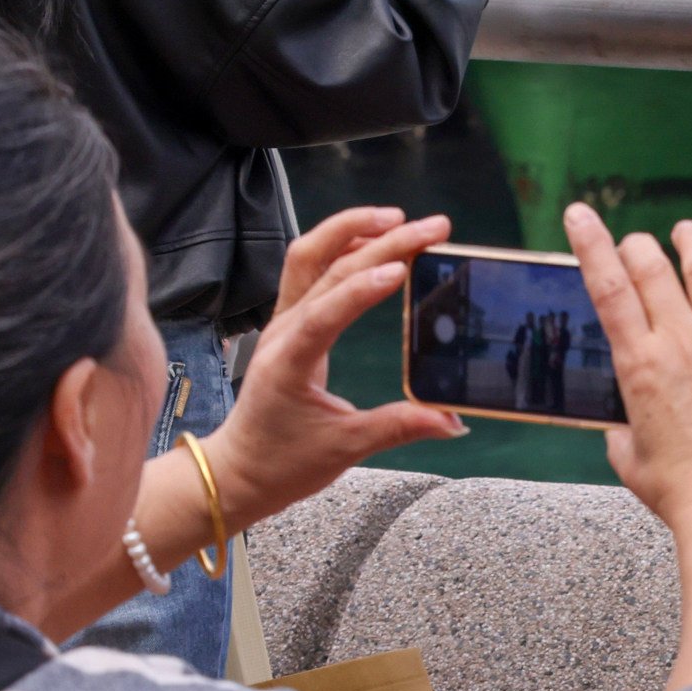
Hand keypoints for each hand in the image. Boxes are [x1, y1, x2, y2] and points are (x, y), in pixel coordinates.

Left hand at [197, 207, 465, 527]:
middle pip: (325, 269)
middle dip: (380, 241)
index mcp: (288, 363)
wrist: (237, 471)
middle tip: (433, 228)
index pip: (323, 314)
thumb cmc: (283, 463)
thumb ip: (398, 426)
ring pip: (309, 256)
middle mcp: (281, 333)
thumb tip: (454, 420)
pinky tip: (377, 240)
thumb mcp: (344, 449)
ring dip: (351, 229)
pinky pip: (310, 268)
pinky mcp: (290, 322)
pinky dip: (343, 244)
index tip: (402, 269)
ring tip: (400, 218)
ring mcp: (282, 322)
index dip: (361, 289)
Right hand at [566, 204, 691, 690]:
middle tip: (636, 244)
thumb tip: (620, 417)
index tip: (581, 215)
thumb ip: (620, 425)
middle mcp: (682, 342)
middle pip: (653, 270)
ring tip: (685, 231)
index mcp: (639, 365)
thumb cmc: (679, 490)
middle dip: (638, 247)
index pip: (607, 289)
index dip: (593, 245)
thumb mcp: (627, 455)